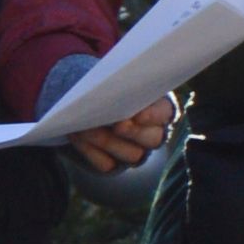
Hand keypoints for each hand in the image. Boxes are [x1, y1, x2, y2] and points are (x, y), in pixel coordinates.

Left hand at [35, 52, 172, 176]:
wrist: (81, 102)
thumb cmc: (102, 86)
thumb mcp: (111, 79)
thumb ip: (117, 84)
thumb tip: (111, 90)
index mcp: (158, 108)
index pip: (166, 113)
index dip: (154, 115)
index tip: (138, 114)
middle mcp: (152, 134)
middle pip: (153, 138)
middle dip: (134, 132)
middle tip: (118, 125)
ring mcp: (134, 152)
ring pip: (131, 154)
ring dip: (108, 141)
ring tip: (86, 127)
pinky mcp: (114, 164)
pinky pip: (107, 164)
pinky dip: (90, 151)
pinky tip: (77, 135)